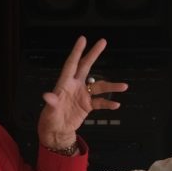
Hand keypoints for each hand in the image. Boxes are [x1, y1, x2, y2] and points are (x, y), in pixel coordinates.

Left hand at [37, 36, 127, 150]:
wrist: (57, 131)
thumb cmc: (50, 119)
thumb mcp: (49, 112)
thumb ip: (51, 103)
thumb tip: (47, 96)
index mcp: (64, 84)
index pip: (71, 64)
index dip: (77, 52)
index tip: (83, 39)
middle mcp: (75, 86)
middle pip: (86, 66)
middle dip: (94, 54)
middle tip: (103, 41)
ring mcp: (83, 94)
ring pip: (99, 86)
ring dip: (112, 86)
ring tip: (124, 86)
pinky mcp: (88, 105)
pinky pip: (100, 102)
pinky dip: (108, 104)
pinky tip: (116, 105)